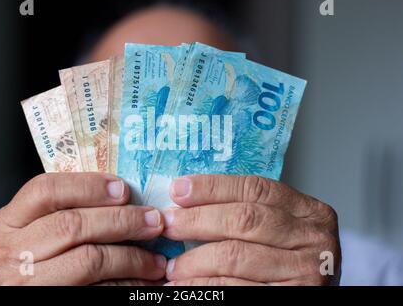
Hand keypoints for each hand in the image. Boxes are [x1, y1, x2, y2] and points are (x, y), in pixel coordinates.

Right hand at [0, 173, 165, 284]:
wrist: (32, 292)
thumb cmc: (43, 258)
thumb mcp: (41, 229)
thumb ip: (68, 210)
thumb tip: (123, 194)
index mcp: (6, 223)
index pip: (45, 190)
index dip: (89, 186)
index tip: (123, 189)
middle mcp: (9, 254)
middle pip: (73, 225)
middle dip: (122, 220)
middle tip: (155, 221)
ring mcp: (26, 284)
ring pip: (90, 260)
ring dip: (133, 258)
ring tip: (157, 259)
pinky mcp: (51, 302)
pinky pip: (99, 291)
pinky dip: (129, 284)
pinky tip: (145, 281)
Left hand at [162, 175, 339, 285]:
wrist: (305, 295)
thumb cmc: (286, 259)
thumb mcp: (279, 229)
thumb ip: (248, 212)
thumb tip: (186, 199)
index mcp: (310, 211)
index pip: (255, 189)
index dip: (212, 187)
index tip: (178, 189)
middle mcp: (314, 239)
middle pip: (244, 219)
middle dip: (198, 220)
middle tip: (168, 224)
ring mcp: (305, 272)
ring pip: (235, 255)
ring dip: (195, 260)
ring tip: (172, 264)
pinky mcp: (289, 298)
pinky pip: (234, 289)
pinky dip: (203, 286)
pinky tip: (184, 285)